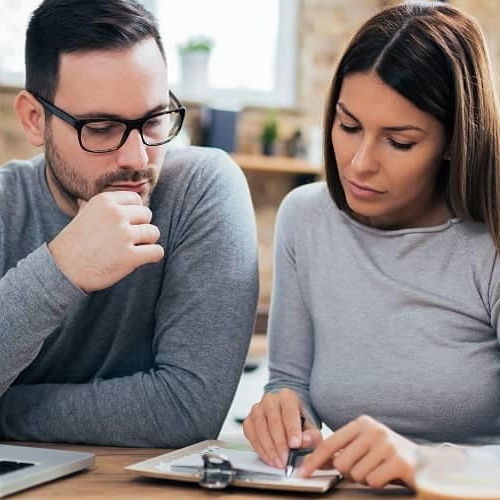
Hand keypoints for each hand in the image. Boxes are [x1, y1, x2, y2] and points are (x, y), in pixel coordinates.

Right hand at [48, 191, 163, 291]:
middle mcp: (116, 214)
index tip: (126, 225)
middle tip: (129, 240)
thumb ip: (94, 206)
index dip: (134, 214)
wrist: (62, 269)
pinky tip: (141, 259)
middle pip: (147, 215)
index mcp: (105, 201)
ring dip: (147, 243)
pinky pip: (157, 252)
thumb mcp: (81, 216)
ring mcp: (124, 235)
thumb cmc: (73, 244)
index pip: (136, 200)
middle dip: (141, 227)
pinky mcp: (130, 256)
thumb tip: (90, 200)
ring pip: (154, 233)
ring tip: (133, 250)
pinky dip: (153, 256)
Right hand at [243, 388, 322, 468]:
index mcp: (287, 396)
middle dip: (280, 443)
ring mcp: (257, 409)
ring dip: (270, 449)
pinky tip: (270, 458)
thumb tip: (304, 441)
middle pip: (274, 421)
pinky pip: (252, 436)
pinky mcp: (248, 421)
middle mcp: (270, 400)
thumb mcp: (310, 428)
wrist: (285, 419)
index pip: (289, 411)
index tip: (295, 444)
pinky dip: (261, 450)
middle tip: (286, 459)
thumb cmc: (298, 422)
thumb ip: (311, 435)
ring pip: (261, 429)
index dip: (292, 429)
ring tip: (279, 462)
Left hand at [301, 415, 416, 488]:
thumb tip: (314, 462)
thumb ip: (341, 451)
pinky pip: (373, 481)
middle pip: (341, 463)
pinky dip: (378, 483)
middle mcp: (373, 429)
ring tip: (378, 471)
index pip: (330, 443)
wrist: (427, 464)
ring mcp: (387, 444)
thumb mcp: (363, 447)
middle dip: (349, 473)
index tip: (303, 473)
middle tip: (364, 470)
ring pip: (356, 474)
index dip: (314, 460)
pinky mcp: (399, 461)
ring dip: (365, 479)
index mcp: (361, 423)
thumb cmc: (389, 456)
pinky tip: (388, 476)